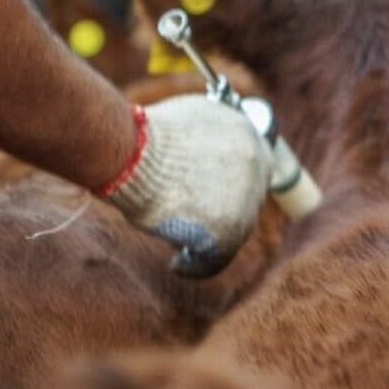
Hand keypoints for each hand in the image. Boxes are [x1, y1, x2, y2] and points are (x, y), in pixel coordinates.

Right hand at [104, 95, 271, 277]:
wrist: (133, 152)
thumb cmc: (143, 138)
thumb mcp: (184, 123)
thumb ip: (203, 140)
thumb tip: (197, 158)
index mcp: (245, 131)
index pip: (255, 164)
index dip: (236, 183)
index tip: (216, 196)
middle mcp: (254, 162)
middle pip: (250, 198)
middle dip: (226, 210)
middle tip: (200, 223)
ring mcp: (246, 197)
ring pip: (235, 228)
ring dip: (211, 239)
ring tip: (182, 250)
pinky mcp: (229, 229)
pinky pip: (217, 257)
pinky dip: (196, 265)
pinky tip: (177, 265)